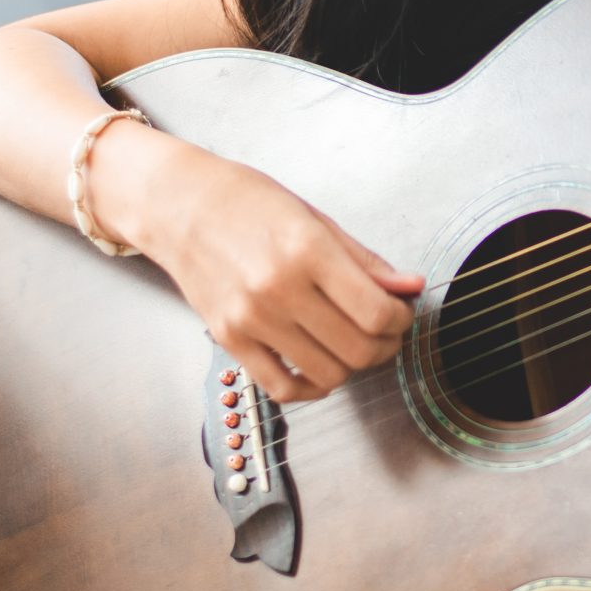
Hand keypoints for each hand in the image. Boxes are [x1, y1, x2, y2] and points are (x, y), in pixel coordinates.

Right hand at [126, 141, 423, 402]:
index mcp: (307, 252)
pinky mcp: (228, 339)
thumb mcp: (316, 220)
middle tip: (387, 332)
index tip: (401, 312)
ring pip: (327, 373)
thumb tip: (410, 287)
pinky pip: (281, 387)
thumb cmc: (248, 203)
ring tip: (354, 345)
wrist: (179, 205)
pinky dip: (311, 387)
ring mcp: (250, 319)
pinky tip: (320, 368)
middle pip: (357, 348)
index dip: (400, 320)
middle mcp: (278, 290)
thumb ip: (366, 261)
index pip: (375, 311)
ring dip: (353, 367)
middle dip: (386, 345)